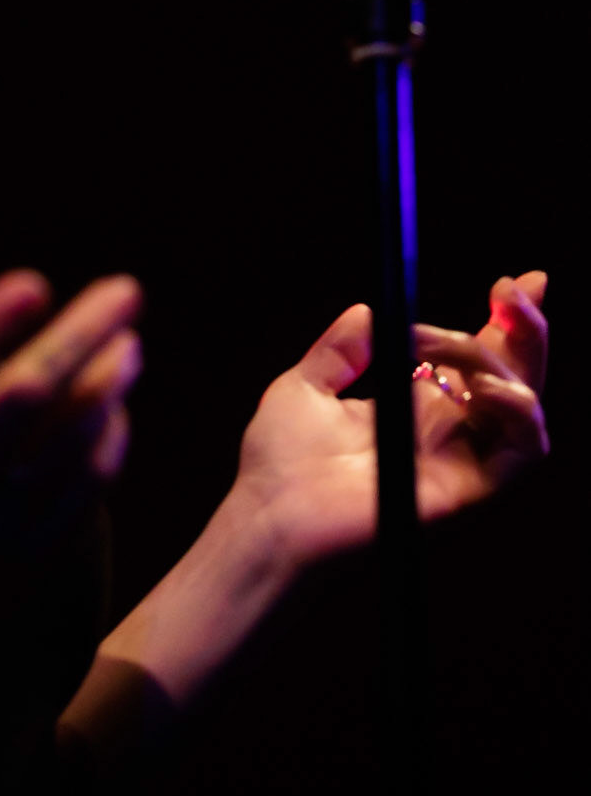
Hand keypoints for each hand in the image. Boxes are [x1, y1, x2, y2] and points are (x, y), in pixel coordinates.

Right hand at [0, 259, 142, 592]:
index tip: (34, 283)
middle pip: (16, 403)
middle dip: (74, 340)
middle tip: (123, 292)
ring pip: (61, 447)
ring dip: (104, 389)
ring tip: (128, 343)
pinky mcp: (28, 558)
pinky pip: (82, 492)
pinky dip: (105, 442)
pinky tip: (116, 403)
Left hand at [232, 271, 549, 569]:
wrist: (271, 514)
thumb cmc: (280, 463)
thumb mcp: (304, 387)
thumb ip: (339, 351)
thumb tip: (367, 309)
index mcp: (412, 405)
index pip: (474, 358)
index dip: (503, 322)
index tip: (518, 281)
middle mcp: (445, 431)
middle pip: (510, 374)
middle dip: (525, 328)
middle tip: (514, 287)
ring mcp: (459, 460)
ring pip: (523, 406)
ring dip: (506, 361)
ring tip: (454, 342)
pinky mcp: (467, 490)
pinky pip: (522, 452)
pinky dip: (519, 413)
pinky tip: (488, 387)